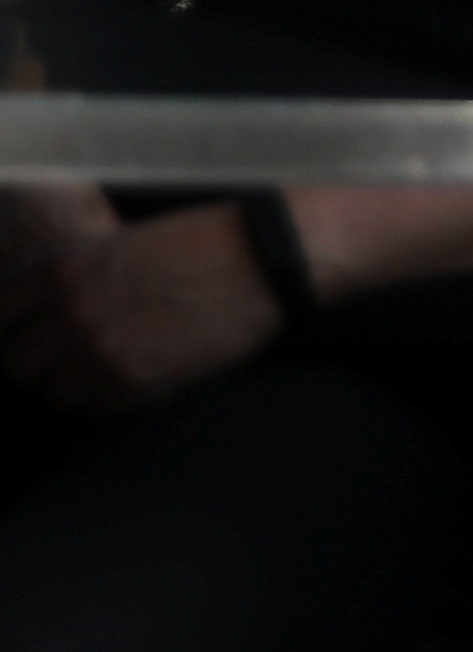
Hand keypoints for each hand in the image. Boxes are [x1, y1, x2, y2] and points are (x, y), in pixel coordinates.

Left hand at [0, 196, 284, 413]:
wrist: (266, 261)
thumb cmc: (206, 243)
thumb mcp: (122, 244)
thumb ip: (75, 278)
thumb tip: (47, 315)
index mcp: (62, 268)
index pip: (2, 317)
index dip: (17, 329)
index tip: (34, 332)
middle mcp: (68, 312)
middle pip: (19, 364)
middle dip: (41, 364)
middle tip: (71, 357)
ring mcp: (97, 351)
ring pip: (55, 393)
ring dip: (76, 386)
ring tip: (109, 369)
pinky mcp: (132, 383)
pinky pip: (97, 408)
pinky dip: (109, 399)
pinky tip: (137, 374)